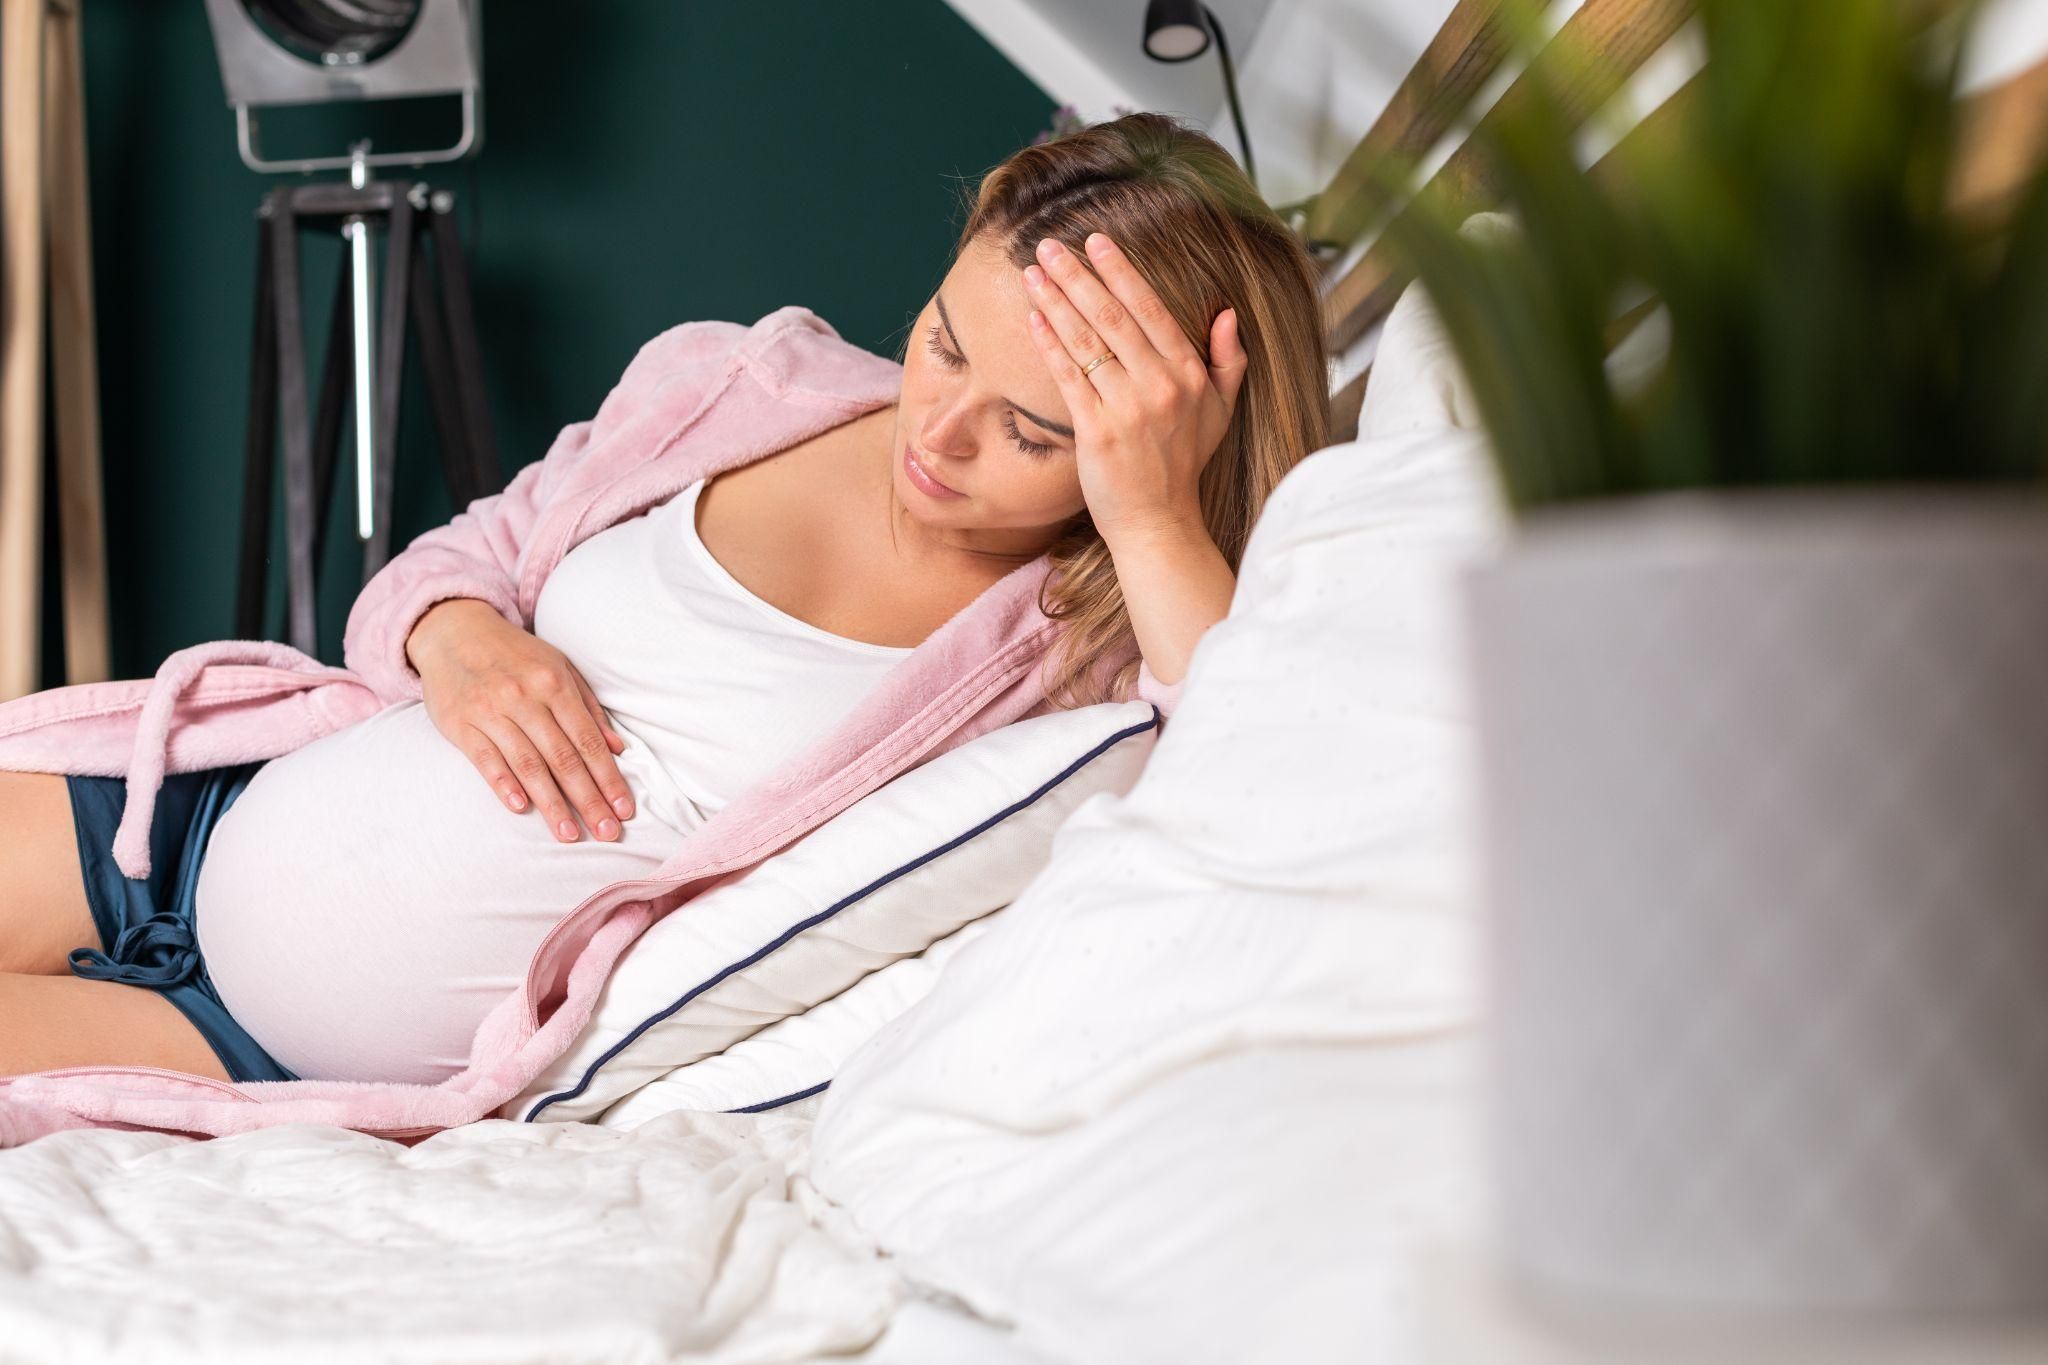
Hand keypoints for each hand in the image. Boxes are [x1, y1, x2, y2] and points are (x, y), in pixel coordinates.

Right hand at [406, 598, 635, 842]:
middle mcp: (525, 698)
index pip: (588, 741)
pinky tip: (520, 807)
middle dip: (588, 799)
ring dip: (551, 803)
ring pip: (528, 764)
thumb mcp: (559, 667)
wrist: (454, 631)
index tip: (624, 809)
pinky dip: (503, 784)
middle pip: (563, 758)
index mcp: (554, 684)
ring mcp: (491, 711)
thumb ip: (588, 707)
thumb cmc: (515, 655)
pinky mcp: (461, 723)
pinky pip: (486, 758)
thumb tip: (617, 748)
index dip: (608, 778)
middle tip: (607, 833)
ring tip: (569, 834)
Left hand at [1021, 232, 1246, 537]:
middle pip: (1113, 317)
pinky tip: (1034, 318)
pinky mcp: (1097, 431)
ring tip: (1032, 272)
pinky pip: (1069, 377)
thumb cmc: (1183, 463)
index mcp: (1189, 373)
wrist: (1159, 522)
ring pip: (1087, 342)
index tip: (1097, 242)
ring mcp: (1128, 408)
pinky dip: (1050, 344)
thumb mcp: (1221, 410)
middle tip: (1050, 245)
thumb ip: (1229, 360)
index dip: (1121, 272)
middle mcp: (1161, 386)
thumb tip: (1228, 314)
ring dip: (1056, 302)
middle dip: (1078, 276)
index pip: (1151, 310)